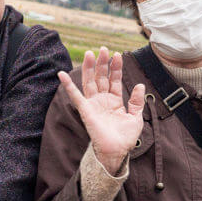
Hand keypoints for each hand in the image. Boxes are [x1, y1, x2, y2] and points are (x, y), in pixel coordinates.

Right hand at [58, 47, 145, 173]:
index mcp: (115, 101)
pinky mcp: (85, 110)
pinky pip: (75, 96)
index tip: (118, 55)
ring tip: (90, 53)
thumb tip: (139, 85)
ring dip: (89, 68)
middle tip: (103, 49)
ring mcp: (93, 104)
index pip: (114, 80)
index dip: (116, 67)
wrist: (116, 152)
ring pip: (90, 82)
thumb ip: (137, 101)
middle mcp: (103, 100)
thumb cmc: (126, 138)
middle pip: (101, 77)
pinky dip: (68, 85)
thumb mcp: (136, 118)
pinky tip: (61, 74)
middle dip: (102, 63)